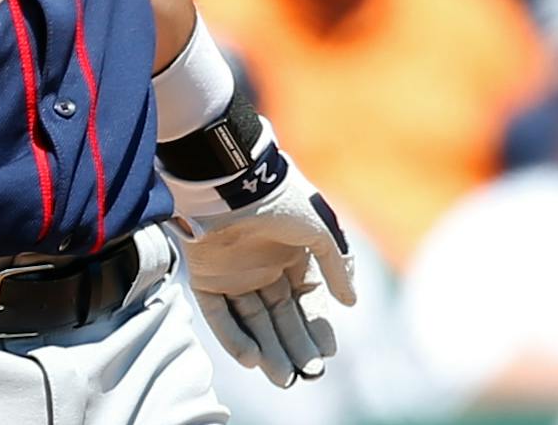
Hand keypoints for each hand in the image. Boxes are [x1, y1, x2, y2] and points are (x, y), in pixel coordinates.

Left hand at [170, 140, 355, 388]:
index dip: (317, 325)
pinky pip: (219, 315)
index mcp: (290, 253)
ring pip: (252, 321)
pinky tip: (252, 359)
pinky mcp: (205, 278)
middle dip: (294, 345)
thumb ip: (335, 265)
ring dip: (268, 349)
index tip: (326, 352)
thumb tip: (351, 302)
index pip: (306, 299)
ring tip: (283, 378)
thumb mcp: (319, 229)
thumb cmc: (279, 198)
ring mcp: (233, 274)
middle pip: (280, 316)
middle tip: (307, 374)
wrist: (230, 179)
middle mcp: (263, 267)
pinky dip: (233, 337)